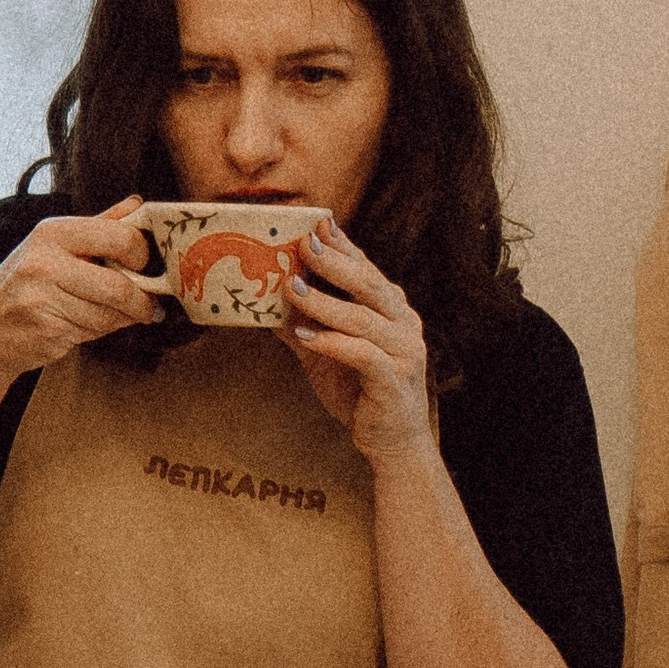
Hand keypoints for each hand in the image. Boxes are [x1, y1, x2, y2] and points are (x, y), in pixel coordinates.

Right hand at [0, 201, 160, 383]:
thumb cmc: (27, 283)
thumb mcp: (55, 244)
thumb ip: (100, 225)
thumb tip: (138, 204)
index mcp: (53, 232)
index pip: (120, 238)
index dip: (142, 256)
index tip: (146, 267)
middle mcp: (44, 262)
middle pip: (118, 286)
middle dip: (141, 301)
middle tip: (150, 306)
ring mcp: (41, 299)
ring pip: (108, 315)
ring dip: (121, 320)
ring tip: (115, 315)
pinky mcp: (45, 330)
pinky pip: (93, 333)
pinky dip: (99, 333)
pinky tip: (86, 325)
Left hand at [284, 219, 433, 458]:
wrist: (391, 443)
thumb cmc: (361, 393)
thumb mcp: (324, 355)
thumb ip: (302, 326)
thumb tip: (263, 304)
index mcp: (392, 310)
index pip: (366, 269)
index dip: (342, 246)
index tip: (316, 223)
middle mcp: (404, 324)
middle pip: (369, 285)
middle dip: (335, 262)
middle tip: (304, 244)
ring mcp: (405, 351)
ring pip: (363, 318)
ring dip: (325, 302)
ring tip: (292, 288)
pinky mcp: (395, 379)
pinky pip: (362, 354)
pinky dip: (331, 342)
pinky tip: (304, 335)